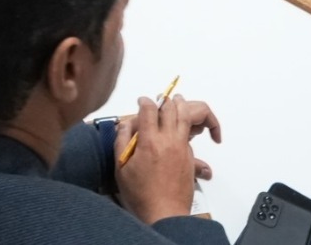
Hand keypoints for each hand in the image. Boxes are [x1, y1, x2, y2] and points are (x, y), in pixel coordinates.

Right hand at [114, 95, 204, 224]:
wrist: (164, 212)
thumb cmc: (140, 193)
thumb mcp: (121, 168)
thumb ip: (121, 142)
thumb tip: (125, 125)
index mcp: (149, 141)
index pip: (149, 110)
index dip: (144, 101)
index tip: (142, 101)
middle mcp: (168, 140)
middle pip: (171, 109)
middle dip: (165, 100)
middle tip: (160, 98)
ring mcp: (181, 148)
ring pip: (184, 118)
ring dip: (180, 106)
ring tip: (177, 100)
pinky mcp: (189, 158)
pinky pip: (187, 136)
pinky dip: (183, 127)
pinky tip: (178, 129)